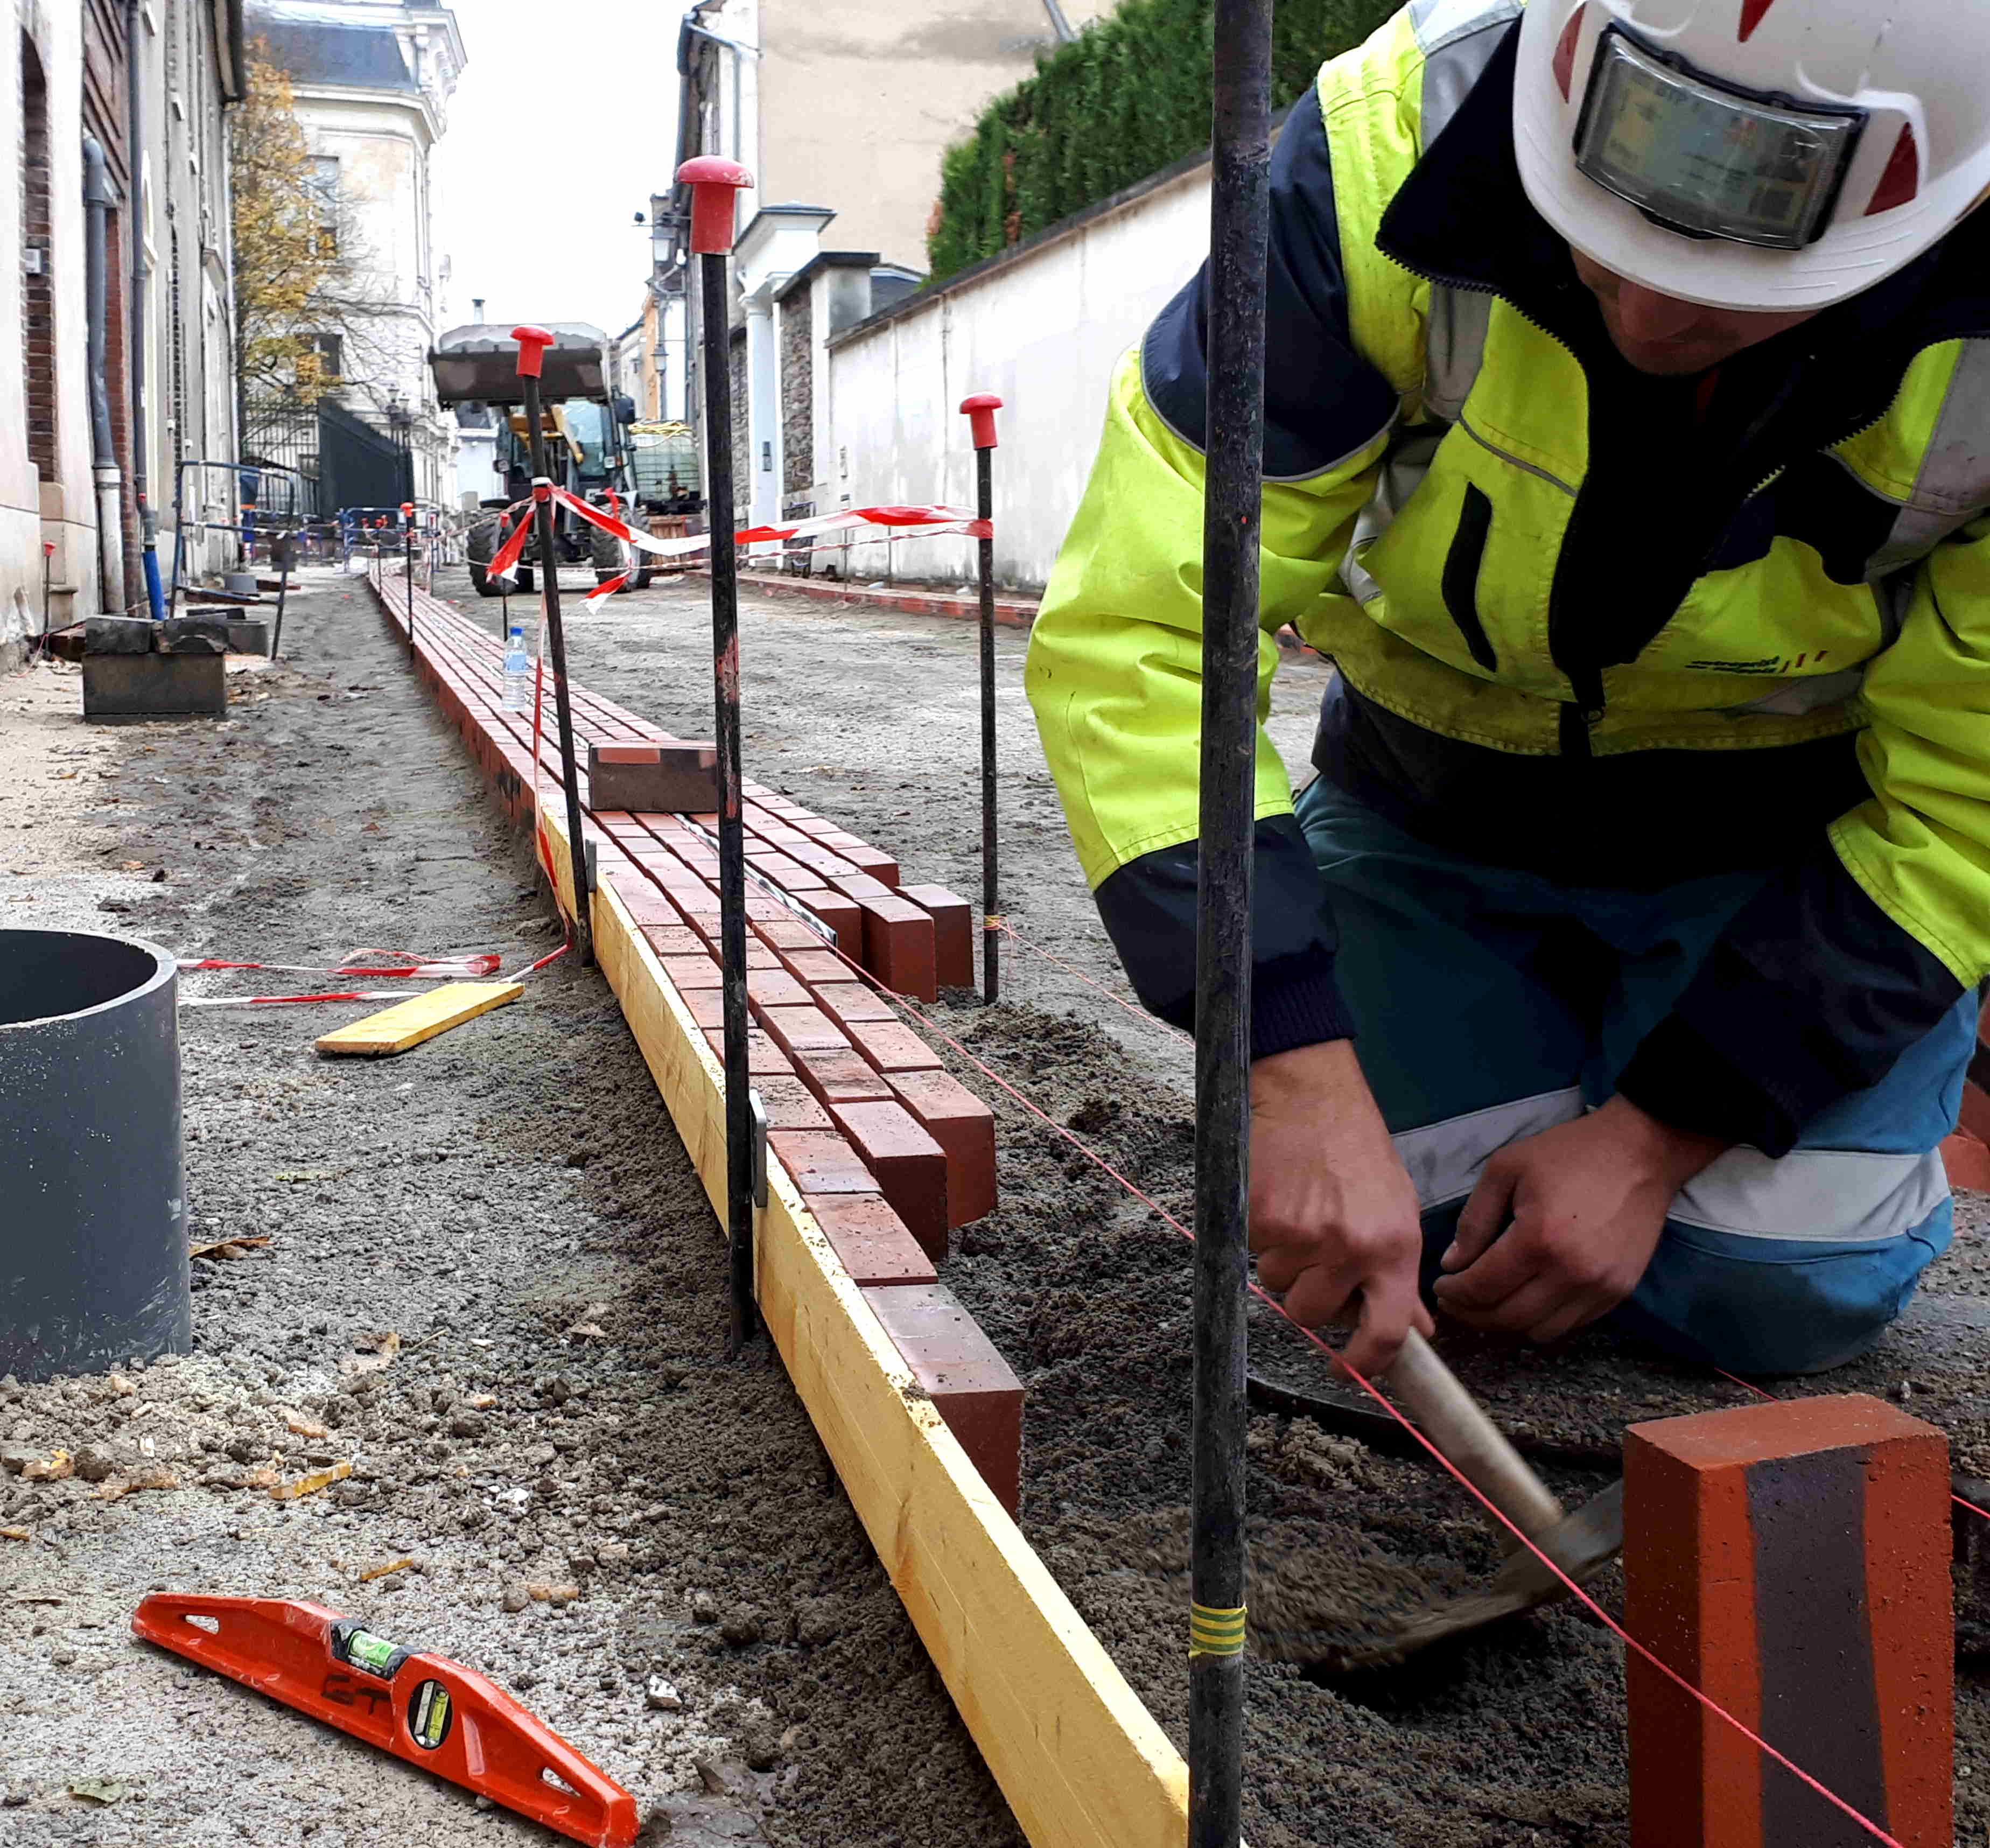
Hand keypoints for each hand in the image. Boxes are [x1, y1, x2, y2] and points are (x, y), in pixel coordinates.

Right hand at [1249, 1039, 1432, 1377]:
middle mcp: (1353, 1249)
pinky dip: (1259, 1235)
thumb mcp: (1397, 1210)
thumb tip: (1415, 1326)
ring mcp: (1306, 1237)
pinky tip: (1279, 1199)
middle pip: (1314, 1314)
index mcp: (1395, 1249)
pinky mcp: (1264, 1221)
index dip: (1365, 1364)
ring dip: (1282, 1261)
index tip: (1346, 1371)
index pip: (1387, 1332)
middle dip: (1307, 1292)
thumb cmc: (1355, 1149)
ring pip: (1277, 1285)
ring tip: (1299, 1214)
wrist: (1310, 1097)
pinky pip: (1252, 1253)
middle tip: (1314, 1253)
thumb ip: (1399, 1271)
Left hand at [1432, 1095, 1727, 1342]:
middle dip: (1472, 1313)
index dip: (1454, 1294)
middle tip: (1455, 1299)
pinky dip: (1541, 1320)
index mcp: (1538, 1240)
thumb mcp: (1505, 1169)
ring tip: (1488, 1300)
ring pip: (1538, 1331)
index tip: (1440, 1287)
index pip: (1482, 1288)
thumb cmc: (1569, 1153)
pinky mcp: (1619, 1292)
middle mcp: (1571, 1273)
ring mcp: (1600, 1288)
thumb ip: (1474, 1220)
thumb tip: (1453, 1264)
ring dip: (1505, 1322)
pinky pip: (1570, 1325)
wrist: (1641, 1152)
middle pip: (1507, 1318)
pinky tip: (1526, 1298)